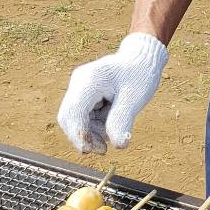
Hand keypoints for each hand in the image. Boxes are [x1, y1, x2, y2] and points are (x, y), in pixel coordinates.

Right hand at [57, 33, 167, 152]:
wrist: (141, 58)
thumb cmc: (140, 74)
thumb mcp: (134, 98)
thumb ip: (122, 120)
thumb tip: (118, 145)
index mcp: (89, 80)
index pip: (73, 112)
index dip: (79, 134)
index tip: (91, 150)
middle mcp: (79, 82)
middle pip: (68, 117)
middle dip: (83, 136)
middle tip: (103, 150)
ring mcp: (79, 88)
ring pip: (75, 119)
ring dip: (91, 132)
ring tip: (115, 131)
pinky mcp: (83, 94)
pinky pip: (82, 116)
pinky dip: (94, 126)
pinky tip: (111, 123)